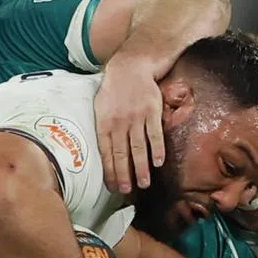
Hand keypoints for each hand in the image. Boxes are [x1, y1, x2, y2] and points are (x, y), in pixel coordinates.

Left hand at [94, 61, 163, 193]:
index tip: (112, 187)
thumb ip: (102, 129)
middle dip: (124, 175)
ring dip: (142, 167)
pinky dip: (157, 149)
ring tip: (144, 184)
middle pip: (122, 153)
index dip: (109, 171)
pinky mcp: (152, 111)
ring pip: (139, 147)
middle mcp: (119, 122)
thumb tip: (102, 153)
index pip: (106, 152)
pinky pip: (155, 134)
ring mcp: (136, 117)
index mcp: (104, 123)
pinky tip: (159, 163)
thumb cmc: (114, 90)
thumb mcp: (99, 107)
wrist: (131, 66)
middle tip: (127, 191)